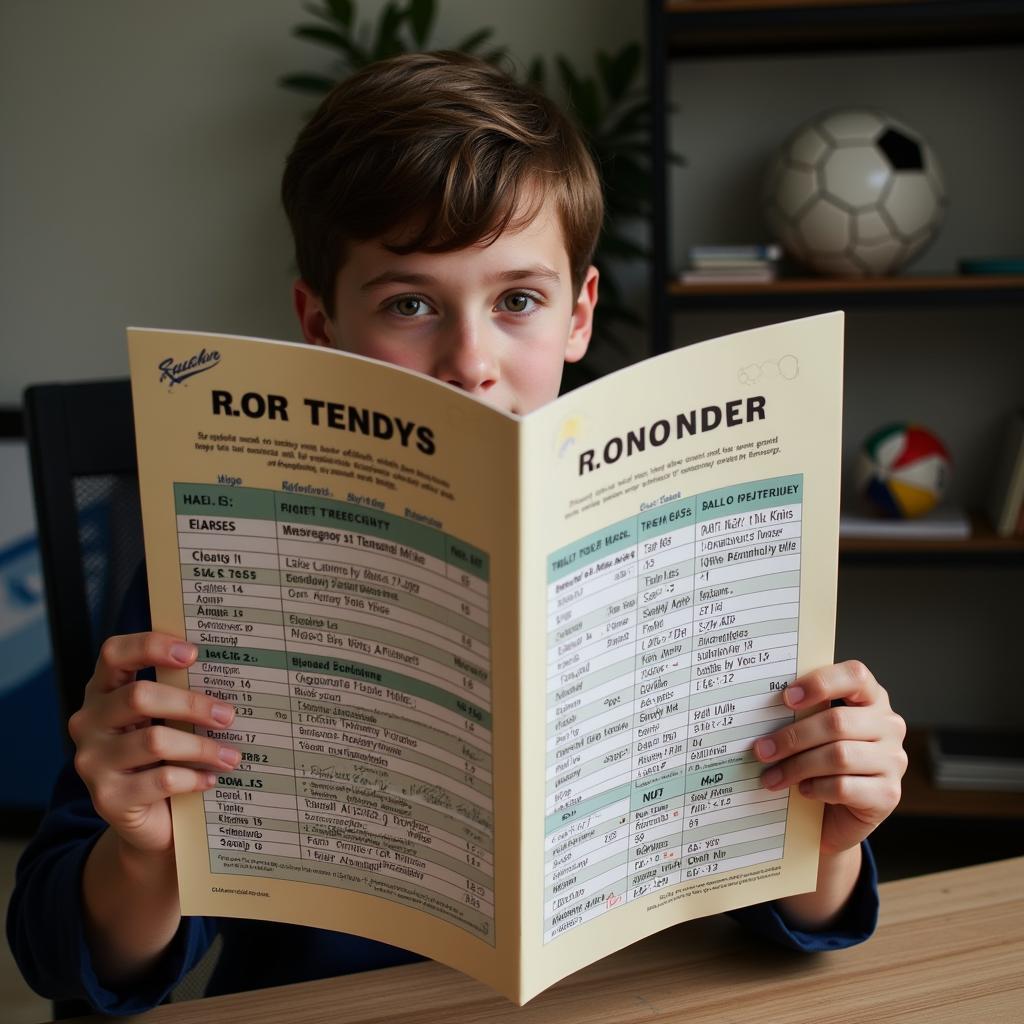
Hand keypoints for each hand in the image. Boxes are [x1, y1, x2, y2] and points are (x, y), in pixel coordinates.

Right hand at [68, 632, 239, 854]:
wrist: (150, 821)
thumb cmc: (164, 757)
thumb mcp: (167, 721)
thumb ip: (180, 694)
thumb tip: (232, 677)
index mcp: (103, 691)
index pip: (114, 653)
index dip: (150, 646)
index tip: (193, 652)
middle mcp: (89, 721)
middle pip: (139, 697)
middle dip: (192, 704)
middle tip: (228, 716)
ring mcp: (92, 761)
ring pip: (154, 740)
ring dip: (201, 747)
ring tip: (231, 756)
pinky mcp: (106, 798)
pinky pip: (160, 780)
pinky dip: (193, 778)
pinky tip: (211, 779)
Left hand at [753, 660, 907, 855]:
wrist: (838, 815)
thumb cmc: (821, 763)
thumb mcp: (814, 731)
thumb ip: (803, 714)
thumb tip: (762, 712)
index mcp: (872, 699)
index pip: (856, 676)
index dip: (821, 683)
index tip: (786, 698)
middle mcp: (889, 726)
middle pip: (837, 722)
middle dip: (792, 737)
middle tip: (762, 750)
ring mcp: (893, 760)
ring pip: (839, 756)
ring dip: (797, 766)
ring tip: (772, 776)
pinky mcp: (889, 794)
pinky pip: (844, 786)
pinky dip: (816, 788)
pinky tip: (803, 790)